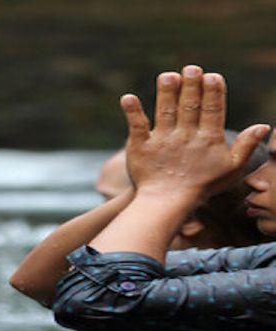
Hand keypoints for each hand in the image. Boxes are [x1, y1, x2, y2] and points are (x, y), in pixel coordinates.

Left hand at [121, 65, 269, 200]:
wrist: (167, 204)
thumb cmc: (202, 187)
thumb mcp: (231, 169)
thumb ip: (245, 146)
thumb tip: (264, 125)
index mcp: (208, 139)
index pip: (212, 109)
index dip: (213, 91)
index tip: (212, 75)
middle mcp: (185, 137)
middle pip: (189, 105)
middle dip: (191, 84)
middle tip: (190, 67)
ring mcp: (162, 141)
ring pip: (165, 111)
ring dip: (166, 91)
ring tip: (167, 75)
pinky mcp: (140, 147)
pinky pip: (136, 126)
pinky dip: (132, 111)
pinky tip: (127, 97)